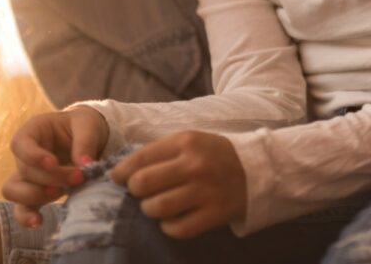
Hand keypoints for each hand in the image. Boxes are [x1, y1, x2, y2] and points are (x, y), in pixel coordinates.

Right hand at [4, 106, 108, 226]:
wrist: (87, 139)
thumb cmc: (83, 126)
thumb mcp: (87, 124)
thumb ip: (85, 141)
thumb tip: (85, 164)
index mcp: (33, 131)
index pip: (20, 143)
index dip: (33, 156)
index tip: (53, 163)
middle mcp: (24, 154)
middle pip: (25, 170)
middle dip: (51, 177)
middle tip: (79, 177)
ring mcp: (26, 176)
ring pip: (13, 191)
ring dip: (35, 195)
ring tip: (61, 193)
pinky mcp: (33, 194)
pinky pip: (20, 209)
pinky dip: (27, 217)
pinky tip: (39, 221)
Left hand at [108, 131, 245, 238]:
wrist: (253, 169)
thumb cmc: (211, 154)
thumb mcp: (189, 141)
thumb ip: (159, 152)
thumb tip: (123, 171)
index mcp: (185, 141)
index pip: (140, 159)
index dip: (121, 172)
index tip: (117, 178)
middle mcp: (194, 165)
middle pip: (144, 183)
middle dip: (134, 190)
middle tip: (139, 192)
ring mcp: (206, 191)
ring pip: (158, 207)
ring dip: (149, 209)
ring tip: (154, 205)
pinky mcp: (215, 213)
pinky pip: (178, 228)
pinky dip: (168, 227)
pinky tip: (171, 219)